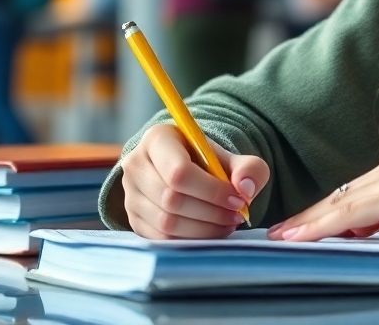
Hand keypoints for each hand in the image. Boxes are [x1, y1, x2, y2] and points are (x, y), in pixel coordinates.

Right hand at [122, 124, 270, 238]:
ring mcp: (130, 195)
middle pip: (172, 199)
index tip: (238, 199)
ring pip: (166, 222)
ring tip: (228, 223)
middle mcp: (136, 164)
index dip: (212, 191)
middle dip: (211, 212)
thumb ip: (248, 167)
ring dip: (203, 229)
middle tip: (237, 215)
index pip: (179, 172)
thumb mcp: (230, 156)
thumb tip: (246, 189)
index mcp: (157, 138)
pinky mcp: (133, 220)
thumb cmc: (207, 160)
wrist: (186, 168)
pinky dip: (190, 240)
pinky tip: (211, 231)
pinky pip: (161, 238)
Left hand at [266, 140, 378, 244]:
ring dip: (309, 222)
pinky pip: (350, 214)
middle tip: (281, 233)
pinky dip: (321, 227)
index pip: (362, 188)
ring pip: (342, 203)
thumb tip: (378, 232)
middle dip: (312, 215)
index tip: (307, 224)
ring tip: (282, 239)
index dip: (331, 209)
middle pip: (346, 192)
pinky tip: (300, 238)